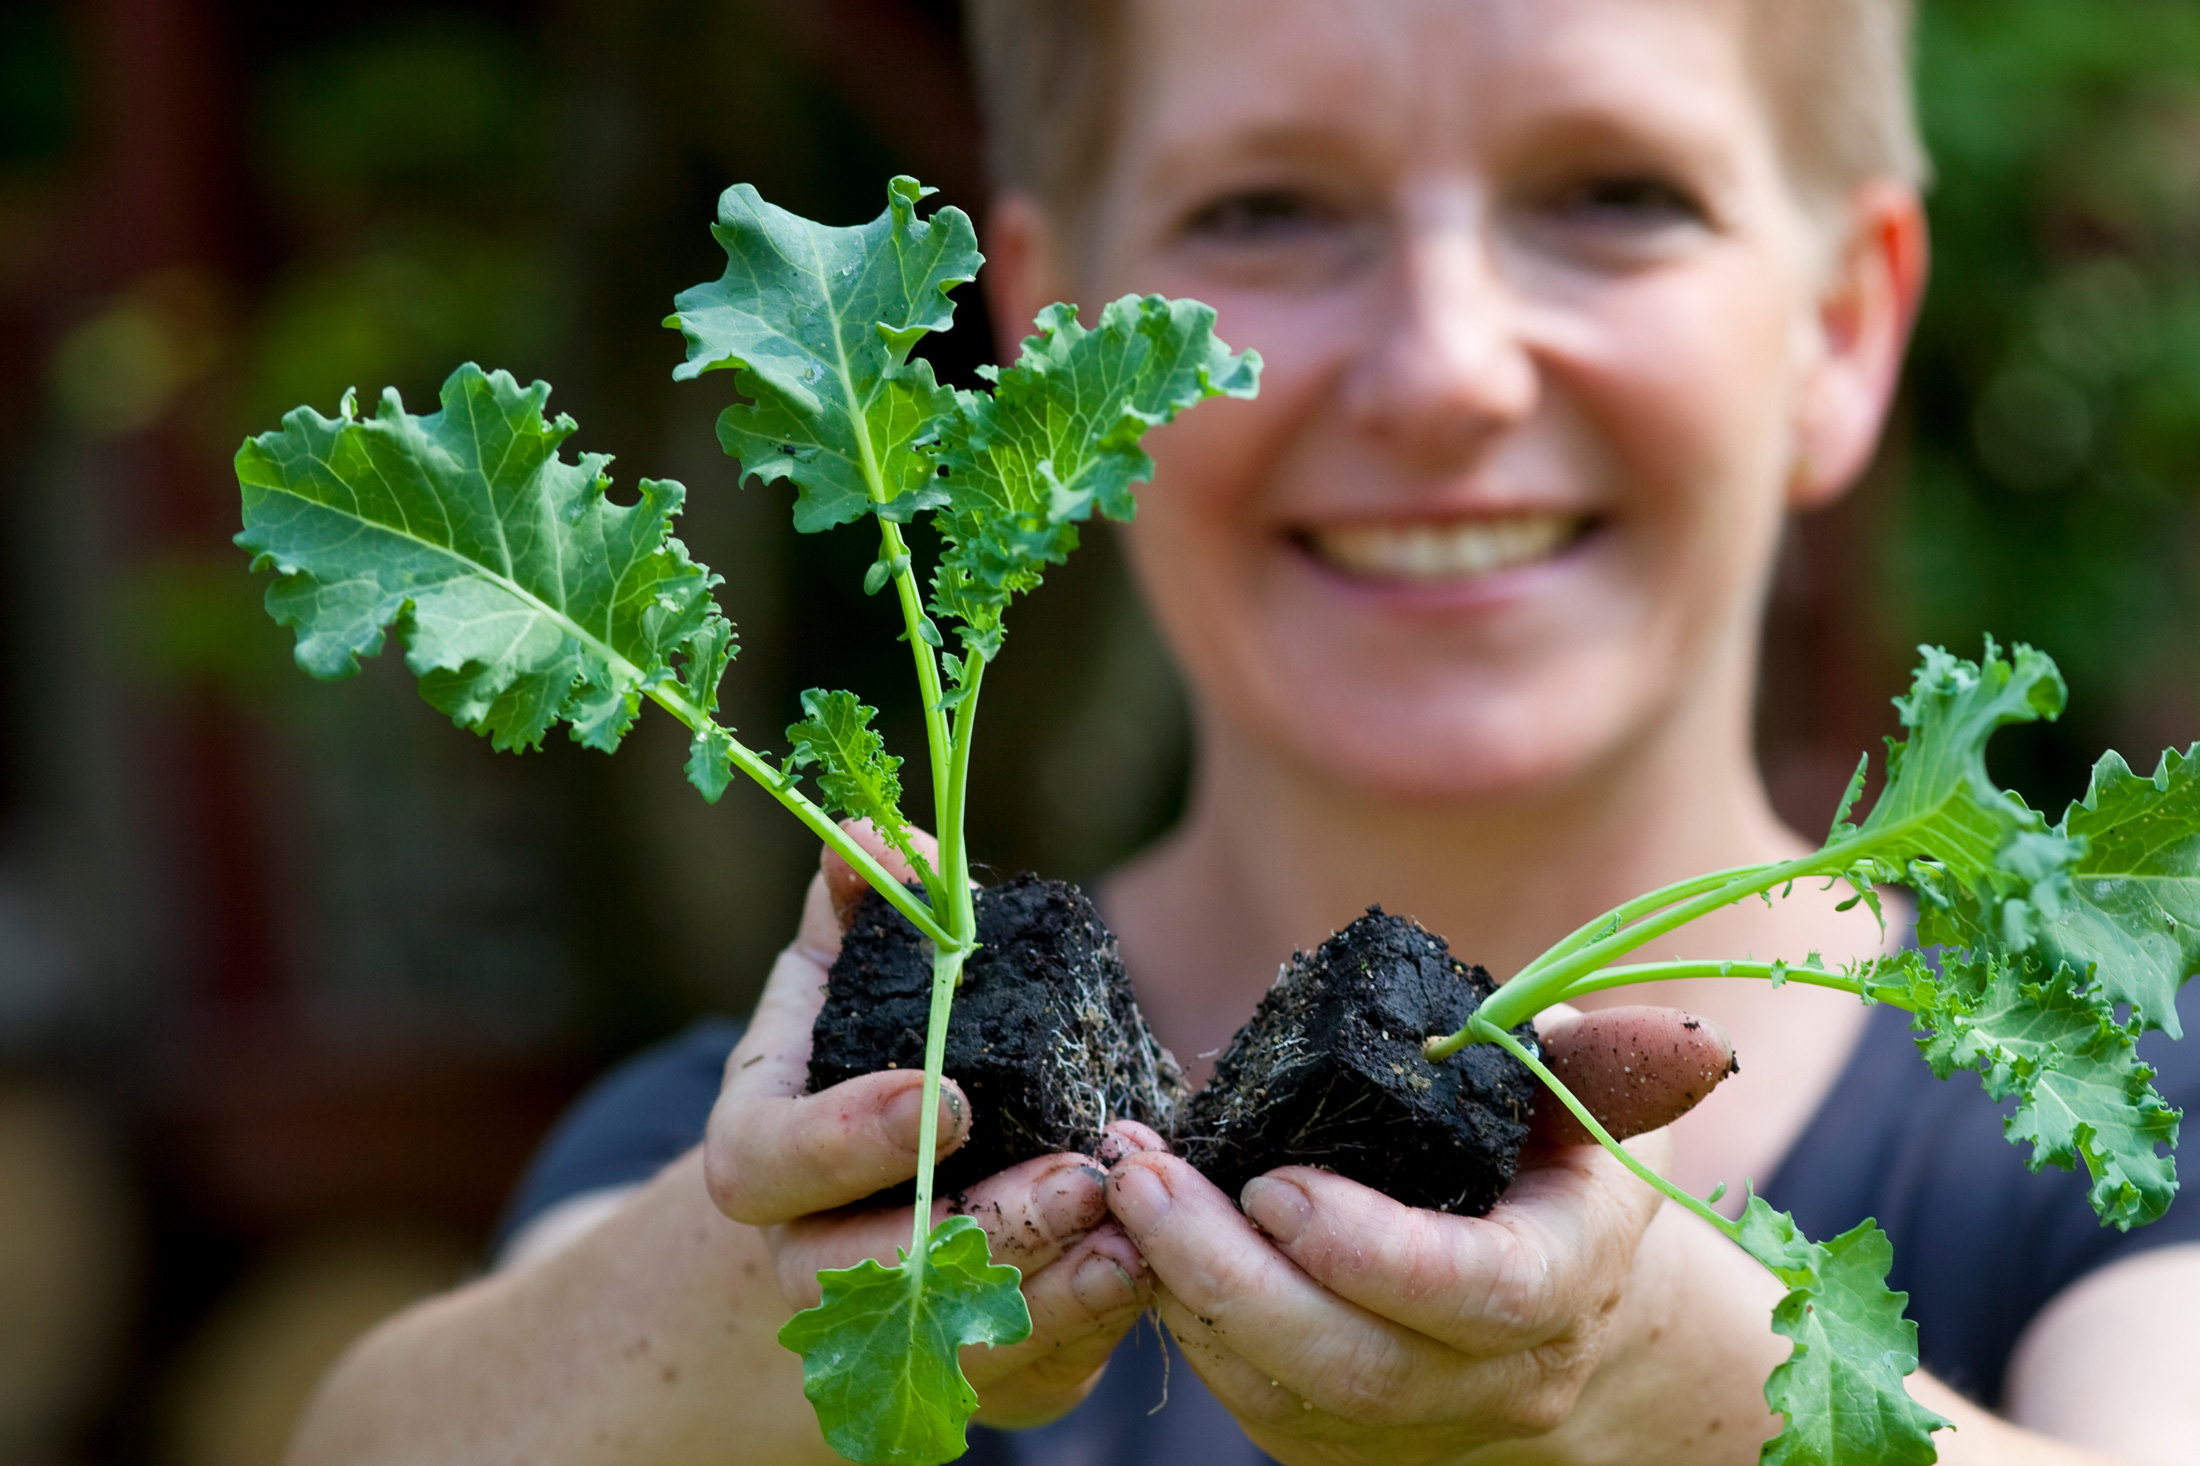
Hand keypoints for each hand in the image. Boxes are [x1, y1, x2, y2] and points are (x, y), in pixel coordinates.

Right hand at [703, 823, 1158, 1429]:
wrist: (873, 1194)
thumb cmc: (860, 1058)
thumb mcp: (849, 973)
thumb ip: (862, 905)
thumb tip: (888, 838)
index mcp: (762, 1155)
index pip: (772, 1164)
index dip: (852, 1140)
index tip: (952, 1096)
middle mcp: (806, 1257)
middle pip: (867, 1277)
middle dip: (984, 1230)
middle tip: (1079, 1176)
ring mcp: (881, 1332)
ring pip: (956, 1345)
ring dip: (1052, 1291)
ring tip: (1134, 1228)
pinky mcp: (965, 1376)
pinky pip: (1020, 1382)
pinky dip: (1085, 1333)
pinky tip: (1143, 1275)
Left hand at [1104, 1005, 1738, 1465]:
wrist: (1566, 1324)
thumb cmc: (1560, 1181)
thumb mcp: (1591, 1108)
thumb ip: (1597, 1059)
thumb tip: (1630, 1027)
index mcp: (1563, 1282)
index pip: (1474, 1294)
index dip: (1371, 1250)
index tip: (1274, 1182)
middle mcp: (1490, 1376)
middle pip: (1353, 1362)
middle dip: (1230, 1272)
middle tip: (1145, 1176)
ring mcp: (1412, 1425)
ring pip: (1284, 1391)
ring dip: (1185, 1291)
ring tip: (1124, 1187)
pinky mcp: (1340, 1440)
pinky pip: (1251, 1397)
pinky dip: (1186, 1320)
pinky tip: (1142, 1238)